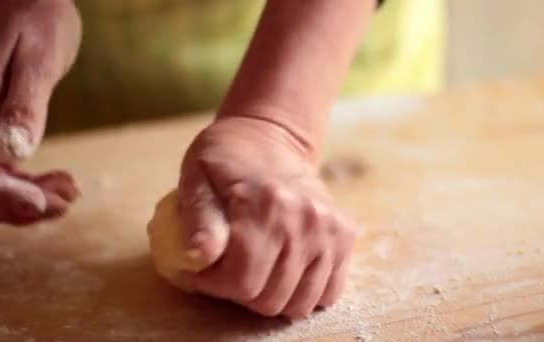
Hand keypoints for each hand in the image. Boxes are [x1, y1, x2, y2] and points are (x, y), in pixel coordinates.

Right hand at [0, 0, 80, 224]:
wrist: (32, 8)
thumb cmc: (36, 24)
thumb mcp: (36, 60)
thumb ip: (25, 105)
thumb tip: (16, 151)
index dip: (0, 195)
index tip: (41, 203)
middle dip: (20, 205)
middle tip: (65, 201)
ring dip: (29, 200)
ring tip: (69, 193)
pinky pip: (2, 173)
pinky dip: (31, 187)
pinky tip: (62, 183)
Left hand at [177, 116, 355, 318]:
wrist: (273, 135)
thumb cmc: (226, 158)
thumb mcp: (197, 179)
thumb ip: (198, 220)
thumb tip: (197, 259)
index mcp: (265, 203)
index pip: (241, 280)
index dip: (214, 285)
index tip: (204, 270)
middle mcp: (305, 218)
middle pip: (270, 298)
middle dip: (240, 292)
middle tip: (227, 268)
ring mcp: (330, 228)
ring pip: (300, 304)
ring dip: (271, 296)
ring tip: (256, 269)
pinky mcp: (345, 235)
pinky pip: (329, 292)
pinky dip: (303, 292)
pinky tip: (285, 270)